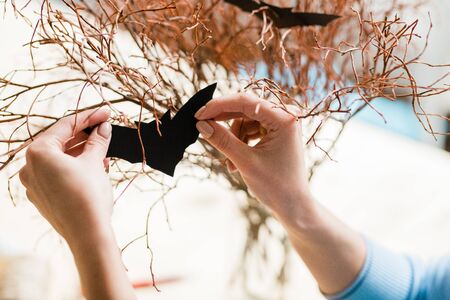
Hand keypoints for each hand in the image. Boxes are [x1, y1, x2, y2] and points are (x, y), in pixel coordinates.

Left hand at [19, 109, 112, 245]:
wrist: (87, 233)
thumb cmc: (88, 195)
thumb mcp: (94, 162)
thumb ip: (97, 140)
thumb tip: (104, 126)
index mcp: (38, 152)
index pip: (66, 126)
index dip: (89, 117)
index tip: (106, 114)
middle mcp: (29, 166)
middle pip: (60, 142)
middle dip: (84, 135)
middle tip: (104, 129)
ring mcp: (33, 184)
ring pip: (58, 159)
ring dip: (80, 152)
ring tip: (102, 149)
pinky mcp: (41, 197)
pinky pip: (56, 174)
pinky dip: (73, 167)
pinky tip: (91, 167)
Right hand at [195, 93, 312, 222]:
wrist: (294, 206)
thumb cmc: (276, 186)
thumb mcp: (245, 162)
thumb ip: (222, 140)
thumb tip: (201, 124)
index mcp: (284, 118)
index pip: (245, 102)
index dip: (219, 105)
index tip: (198, 114)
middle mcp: (286, 115)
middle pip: (245, 109)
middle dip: (225, 124)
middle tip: (204, 130)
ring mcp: (282, 124)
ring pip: (246, 120)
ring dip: (234, 139)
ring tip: (230, 163)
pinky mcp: (278, 132)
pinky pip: (252, 129)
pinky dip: (241, 143)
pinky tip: (237, 162)